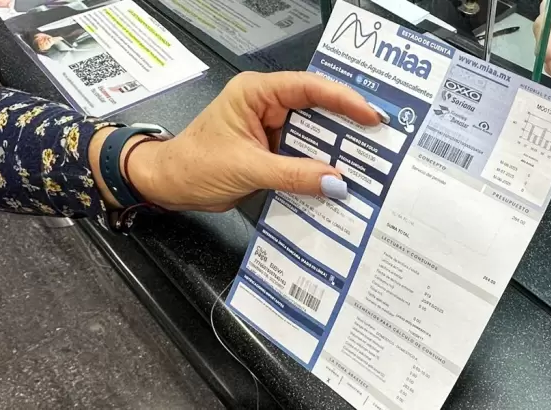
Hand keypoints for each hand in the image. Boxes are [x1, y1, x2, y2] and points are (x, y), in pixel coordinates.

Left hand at [96, 71, 380, 211]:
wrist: (167, 186)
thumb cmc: (195, 166)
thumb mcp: (247, 169)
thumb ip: (293, 175)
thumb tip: (337, 183)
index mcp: (256, 93)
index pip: (307, 88)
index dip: (342, 99)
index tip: (370, 115)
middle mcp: (267, 104)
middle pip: (317, 107)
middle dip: (347, 122)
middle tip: (382, 137)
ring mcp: (271, 127)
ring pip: (313, 132)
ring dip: (337, 147)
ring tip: (372, 158)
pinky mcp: (273, 150)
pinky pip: (304, 153)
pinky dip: (321, 165)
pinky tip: (343, 176)